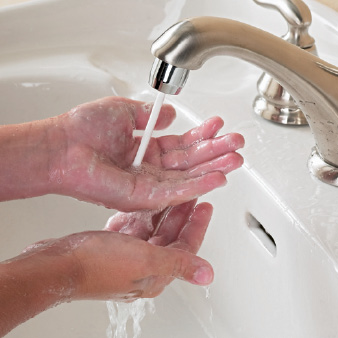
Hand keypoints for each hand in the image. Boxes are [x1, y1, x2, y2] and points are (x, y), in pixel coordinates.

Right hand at [0, 200, 212, 335]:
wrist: (57, 267)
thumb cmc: (97, 266)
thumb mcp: (145, 259)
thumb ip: (178, 264)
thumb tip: (207, 275)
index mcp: (156, 272)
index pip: (186, 247)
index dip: (198, 225)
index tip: (205, 205)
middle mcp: (143, 266)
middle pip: (170, 236)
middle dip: (181, 214)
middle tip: (190, 194)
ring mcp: (126, 256)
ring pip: (151, 230)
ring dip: (161, 212)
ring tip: (170, 194)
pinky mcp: (111, 247)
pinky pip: (132, 229)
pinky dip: (138, 216)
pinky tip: (141, 206)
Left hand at [51, 96, 243, 210]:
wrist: (62, 146)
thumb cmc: (84, 128)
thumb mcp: (123, 110)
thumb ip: (149, 115)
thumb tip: (170, 114)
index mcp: (145, 149)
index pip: (181, 145)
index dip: (201, 136)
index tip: (220, 126)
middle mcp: (149, 168)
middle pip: (189, 163)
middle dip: (215, 153)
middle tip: (237, 145)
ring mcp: (147, 184)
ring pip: (187, 179)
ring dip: (212, 169)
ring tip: (236, 160)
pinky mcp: (142, 197)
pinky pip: (175, 193)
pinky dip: (197, 186)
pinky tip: (216, 178)